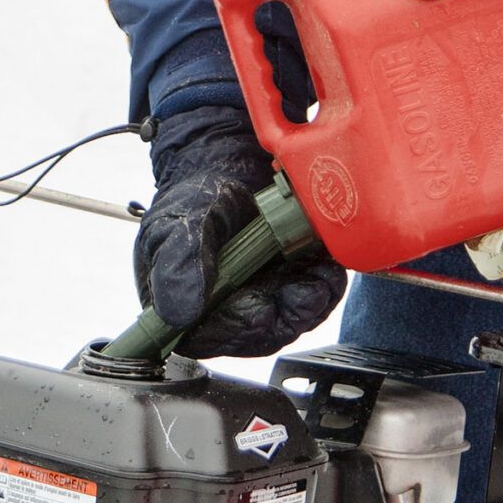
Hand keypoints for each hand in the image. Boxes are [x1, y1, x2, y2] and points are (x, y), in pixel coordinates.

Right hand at [133, 110, 345, 357]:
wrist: (229, 166)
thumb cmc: (196, 196)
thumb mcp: (180, 221)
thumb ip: (179, 262)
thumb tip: (178, 311)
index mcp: (183, 303)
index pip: (214, 336)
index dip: (243, 326)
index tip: (264, 304)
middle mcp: (221, 310)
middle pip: (260, 333)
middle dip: (290, 312)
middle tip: (311, 288)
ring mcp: (256, 299)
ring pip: (290, 319)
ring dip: (311, 299)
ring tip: (321, 273)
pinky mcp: (284, 287)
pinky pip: (309, 301)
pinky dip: (322, 285)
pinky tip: (324, 265)